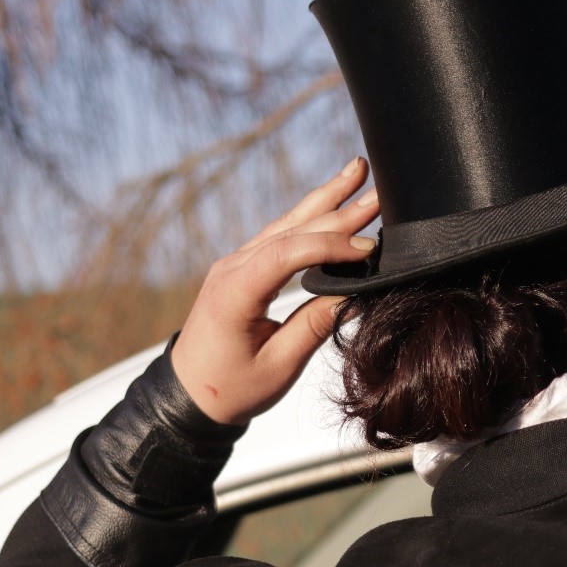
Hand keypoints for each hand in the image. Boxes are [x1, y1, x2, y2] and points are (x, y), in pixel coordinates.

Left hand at [170, 157, 379, 424]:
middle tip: (378, 190)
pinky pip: (281, 235)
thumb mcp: (278, 365)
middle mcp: (233, 268)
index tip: (370, 250)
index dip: (331, 247)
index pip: (288, 254)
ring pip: (287, 224)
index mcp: (236, 292)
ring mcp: (236, 264)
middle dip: (338, 208)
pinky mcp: (244, 268)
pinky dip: (311, 218)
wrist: (188, 395)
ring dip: (325, 199)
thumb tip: (353, 294)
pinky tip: (332, 202)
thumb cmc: (231, 387)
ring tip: (356, 171)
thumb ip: (315, 326)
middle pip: (292, 229)